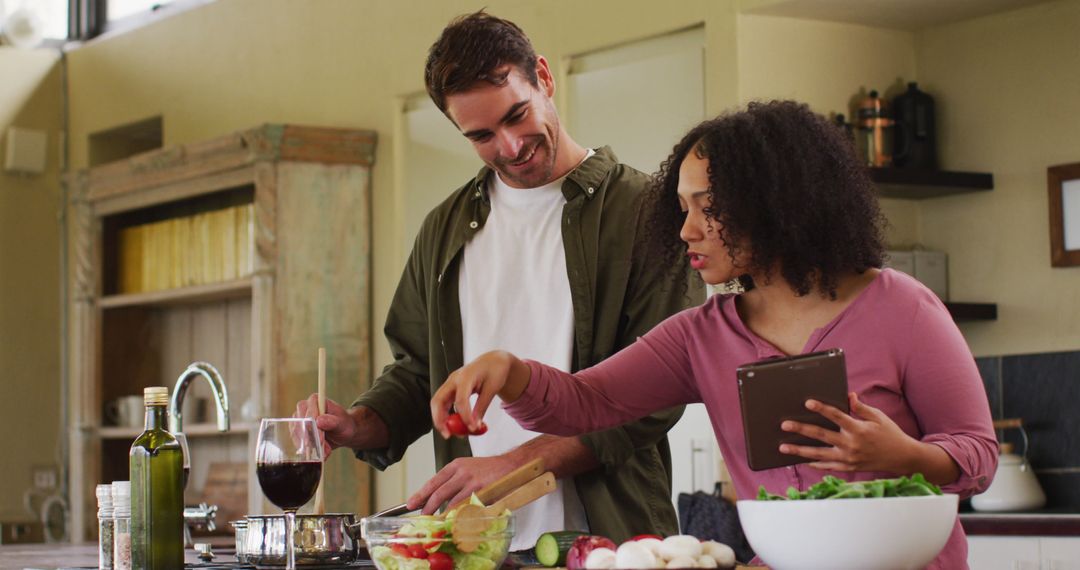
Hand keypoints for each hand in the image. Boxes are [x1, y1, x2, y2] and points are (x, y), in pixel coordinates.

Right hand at [295, 394, 359, 456]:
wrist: (341, 433)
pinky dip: (307, 450)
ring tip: (324, 452)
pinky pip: (297, 441)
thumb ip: (333, 421)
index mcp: (315, 400)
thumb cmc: (343, 424)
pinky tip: (318, 454)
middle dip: (310, 438)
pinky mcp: (297, 431)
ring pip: (296, 433)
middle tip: (321, 450)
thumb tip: (319, 420)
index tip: (319, 439)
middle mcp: (303, 408)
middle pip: (300, 423)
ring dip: (309, 446)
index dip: (313, 426)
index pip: (309, 412)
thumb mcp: (342, 423)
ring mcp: (298, 420)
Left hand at [406, 455, 518, 513]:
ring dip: (442, 514)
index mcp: (455, 465)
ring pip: (451, 501)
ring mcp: (472, 482)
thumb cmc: (488, 469)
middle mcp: (461, 472)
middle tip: (421, 516)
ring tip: (435, 522)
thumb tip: (436, 498)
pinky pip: (467, 506)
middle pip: (439, 492)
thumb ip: (453, 481)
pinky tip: (454, 520)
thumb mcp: (467, 469)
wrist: (511, 465)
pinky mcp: (483, 491)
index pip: (434, 481)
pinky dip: (459, 515)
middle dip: (427, 506)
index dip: (421, 493)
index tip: (411, 503)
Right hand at [431, 351, 523, 438]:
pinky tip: (458, 424)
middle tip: (448, 435)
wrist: (494, 361)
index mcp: (466, 376)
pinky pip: (445, 403)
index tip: (471, 428)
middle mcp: (454, 379)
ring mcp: (451, 384)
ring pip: (438, 403)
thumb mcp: (492, 389)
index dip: (464, 416)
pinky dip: (448, 415)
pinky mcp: (452, 389)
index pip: (461, 399)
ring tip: (454, 433)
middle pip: (438, 400)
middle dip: (440, 419)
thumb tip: (475, 425)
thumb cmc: (494, 370)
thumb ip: (481, 407)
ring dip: (442, 419)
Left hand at [778, 392, 918, 472]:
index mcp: (859, 429)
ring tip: (783, 447)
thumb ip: (861, 407)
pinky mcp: (849, 468)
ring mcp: (849, 458)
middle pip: (822, 436)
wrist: (902, 458)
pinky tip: (801, 460)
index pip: (837, 416)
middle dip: (801, 429)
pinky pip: (828, 466)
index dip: (822, 408)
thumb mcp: (878, 417)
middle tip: (785, 425)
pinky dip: (815, 464)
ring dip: (800, 450)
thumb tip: (848, 395)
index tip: (807, 402)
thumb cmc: (890, 434)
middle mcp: (852, 445)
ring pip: (819, 454)